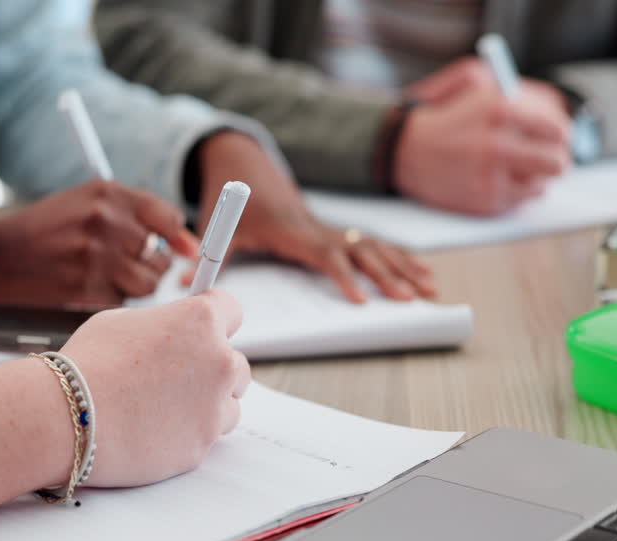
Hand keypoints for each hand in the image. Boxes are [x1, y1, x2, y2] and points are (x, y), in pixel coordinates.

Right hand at [0, 180, 197, 308]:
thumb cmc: (47, 231)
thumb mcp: (87, 204)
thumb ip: (136, 216)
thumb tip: (188, 248)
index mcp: (107, 194)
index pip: (167, 217)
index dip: (177, 239)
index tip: (182, 252)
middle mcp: (104, 222)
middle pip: (159, 256)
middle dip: (150, 267)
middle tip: (126, 267)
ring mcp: (95, 257)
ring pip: (146, 285)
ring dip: (133, 288)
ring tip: (106, 280)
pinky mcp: (85, 290)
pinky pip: (121, 304)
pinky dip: (110, 302)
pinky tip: (86, 290)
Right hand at [61, 290, 249, 486]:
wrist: (67, 418)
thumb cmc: (86, 367)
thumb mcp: (120, 322)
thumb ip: (161, 325)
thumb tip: (171, 331)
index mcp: (200, 321)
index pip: (233, 310)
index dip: (216, 321)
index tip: (203, 331)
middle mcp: (218, 362)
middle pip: (236, 363)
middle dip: (211, 368)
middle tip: (175, 376)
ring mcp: (214, 408)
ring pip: (229, 403)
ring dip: (206, 403)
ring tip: (162, 406)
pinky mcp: (201, 445)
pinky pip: (207, 436)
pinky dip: (188, 433)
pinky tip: (154, 428)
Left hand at [193, 131, 435, 302]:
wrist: (241, 165)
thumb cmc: (230, 200)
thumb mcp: (218, 227)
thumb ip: (209, 254)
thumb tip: (186, 285)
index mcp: (292, 229)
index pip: (325, 254)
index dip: (344, 276)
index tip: (361, 300)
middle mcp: (317, 226)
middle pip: (361, 251)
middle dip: (389, 274)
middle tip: (411, 299)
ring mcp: (329, 226)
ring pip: (375, 245)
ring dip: (404, 266)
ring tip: (430, 289)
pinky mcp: (334, 229)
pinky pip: (374, 243)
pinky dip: (401, 257)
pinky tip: (424, 271)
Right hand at [397, 57, 571, 214]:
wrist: (400, 150)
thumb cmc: (439, 113)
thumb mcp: (470, 79)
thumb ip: (514, 87)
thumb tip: (550, 106)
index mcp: (499, 107)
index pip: (557, 124)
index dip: (561, 131)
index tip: (558, 135)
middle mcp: (497, 142)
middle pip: (557, 158)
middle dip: (557, 157)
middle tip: (550, 156)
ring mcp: (490, 175)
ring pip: (544, 181)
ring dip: (538, 175)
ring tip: (521, 167)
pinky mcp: (483, 200)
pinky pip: (523, 199)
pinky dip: (519, 191)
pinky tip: (502, 179)